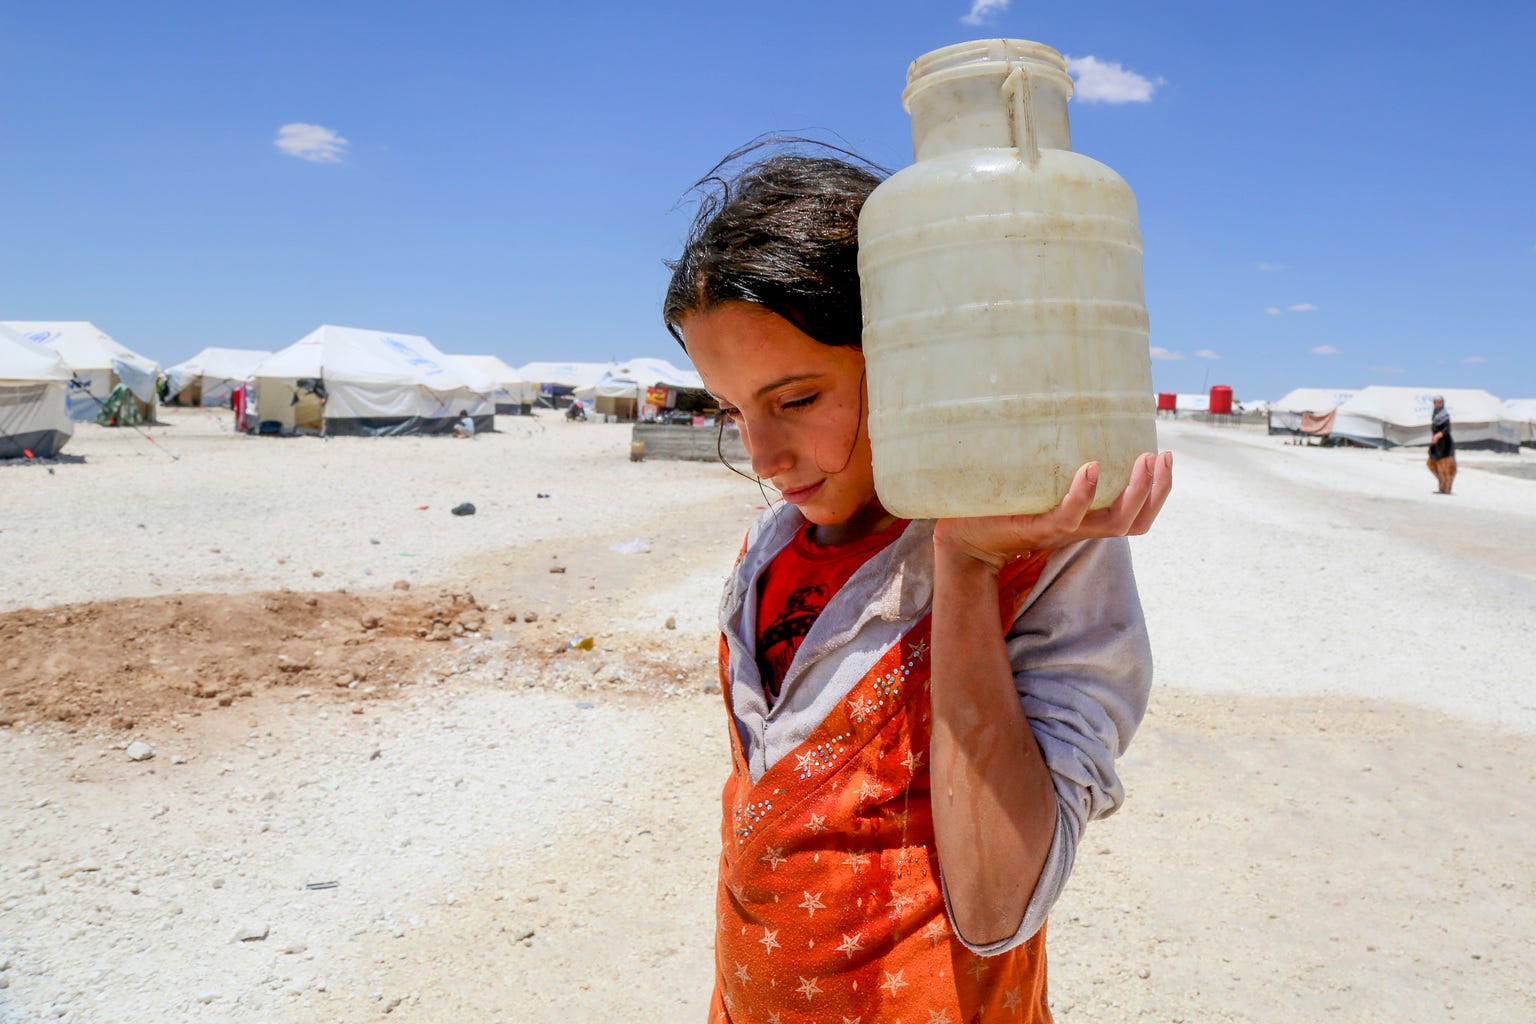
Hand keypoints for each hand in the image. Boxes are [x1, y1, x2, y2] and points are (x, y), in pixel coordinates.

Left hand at [932, 451, 1173, 571]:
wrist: (962, 534)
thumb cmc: (998, 505)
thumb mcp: (1036, 481)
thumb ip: (1054, 461)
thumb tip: (1067, 411)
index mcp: (1085, 519)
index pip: (1135, 515)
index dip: (1158, 491)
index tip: (1164, 456)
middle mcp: (1078, 528)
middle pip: (1135, 521)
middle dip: (1157, 490)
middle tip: (1162, 456)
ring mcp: (1058, 531)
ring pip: (1113, 523)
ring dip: (1134, 492)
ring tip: (1143, 460)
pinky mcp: (1033, 529)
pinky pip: (1067, 518)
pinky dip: (1083, 495)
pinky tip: (1092, 468)